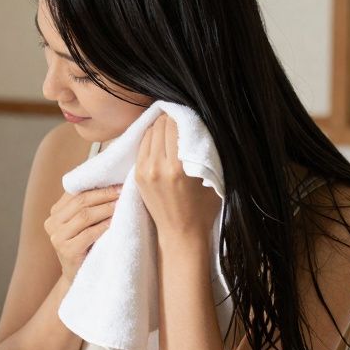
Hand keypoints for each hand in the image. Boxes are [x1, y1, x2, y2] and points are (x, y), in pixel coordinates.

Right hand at [46, 183, 122, 281]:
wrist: (80, 276)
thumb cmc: (88, 246)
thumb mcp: (85, 224)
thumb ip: (89, 206)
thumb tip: (113, 184)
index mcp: (55, 212)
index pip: (76, 192)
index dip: (98, 187)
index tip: (119, 184)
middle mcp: (52, 223)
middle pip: (81, 201)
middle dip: (105, 195)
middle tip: (123, 191)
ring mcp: (57, 238)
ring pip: (84, 215)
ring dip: (106, 208)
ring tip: (122, 204)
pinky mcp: (67, 251)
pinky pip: (88, 233)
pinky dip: (104, 226)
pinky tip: (115, 222)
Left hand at [136, 113, 221, 244]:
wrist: (180, 234)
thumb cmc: (203, 209)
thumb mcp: (212, 178)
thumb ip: (206, 151)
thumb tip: (201, 124)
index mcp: (178, 168)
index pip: (174, 126)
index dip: (181, 116)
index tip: (188, 114)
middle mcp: (158, 167)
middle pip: (159, 126)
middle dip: (169, 119)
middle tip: (179, 118)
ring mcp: (144, 171)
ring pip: (148, 133)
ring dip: (158, 127)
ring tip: (170, 127)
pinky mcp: (137, 175)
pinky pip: (142, 146)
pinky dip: (150, 139)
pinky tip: (160, 140)